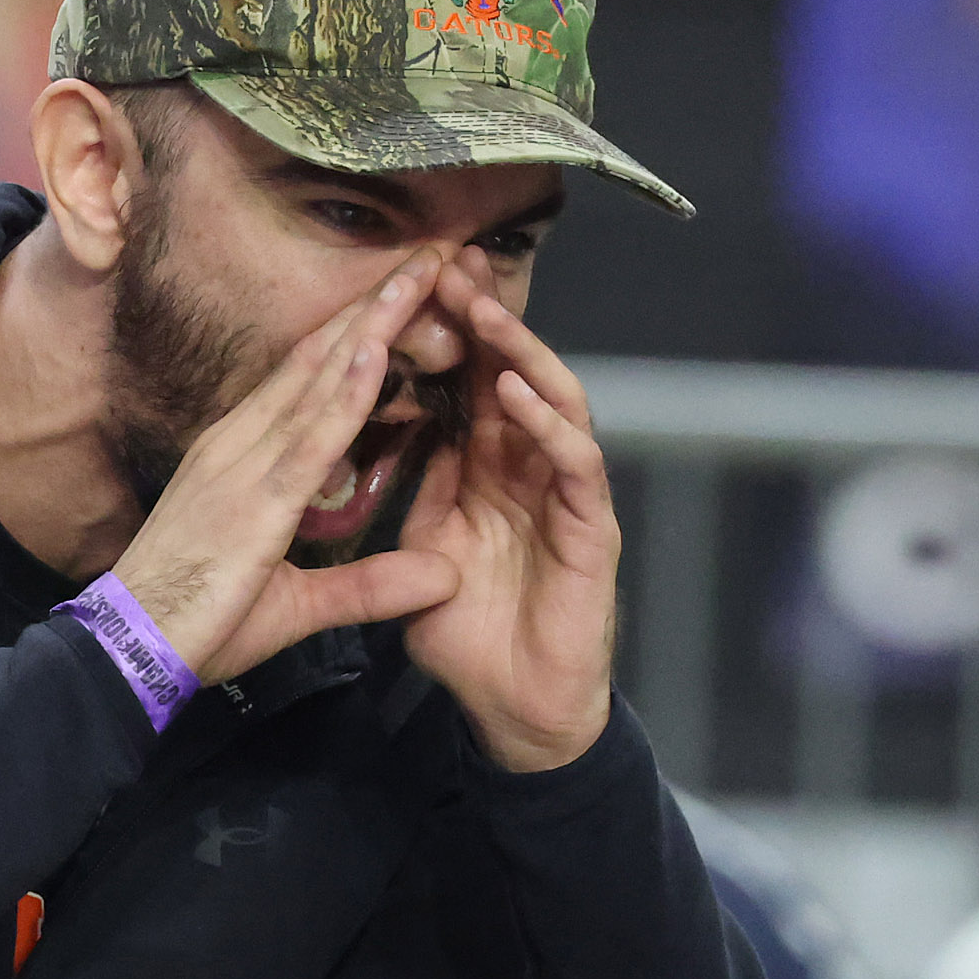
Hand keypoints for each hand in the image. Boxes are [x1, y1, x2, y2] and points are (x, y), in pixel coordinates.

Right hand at [111, 250, 461, 683]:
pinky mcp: (251, 500)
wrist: (130, 652)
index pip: (310, 381)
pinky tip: (376, 349)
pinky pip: (307, 436)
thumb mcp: (300, 606)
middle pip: (318, 360)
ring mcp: (242, 465)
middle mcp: (239, 445)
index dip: (360, 334)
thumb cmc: (197, 627)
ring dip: (373, 326)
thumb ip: (371, 587)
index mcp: (242, 460)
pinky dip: (344, 390)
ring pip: (319, 380)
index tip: (407, 294)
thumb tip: (443, 578)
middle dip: (375, 307)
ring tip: (420, 275)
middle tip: (431, 255)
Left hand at [396, 259, 616, 770]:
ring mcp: (565, 498)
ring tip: (483, 312)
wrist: (514, 712)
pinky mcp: (591, 532)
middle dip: (482, 322)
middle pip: (508, 378)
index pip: (465, 388)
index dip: (440, 339)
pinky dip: (546, 425)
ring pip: (551, 404)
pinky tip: (515, 393)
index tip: (405, 286)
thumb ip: (415, 499)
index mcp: (487, 474)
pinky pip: (575, 465)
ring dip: (517, 355)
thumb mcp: (423, 559)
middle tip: (450, 266)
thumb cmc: (471, 639)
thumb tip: (387, 450)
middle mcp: (530, 474)